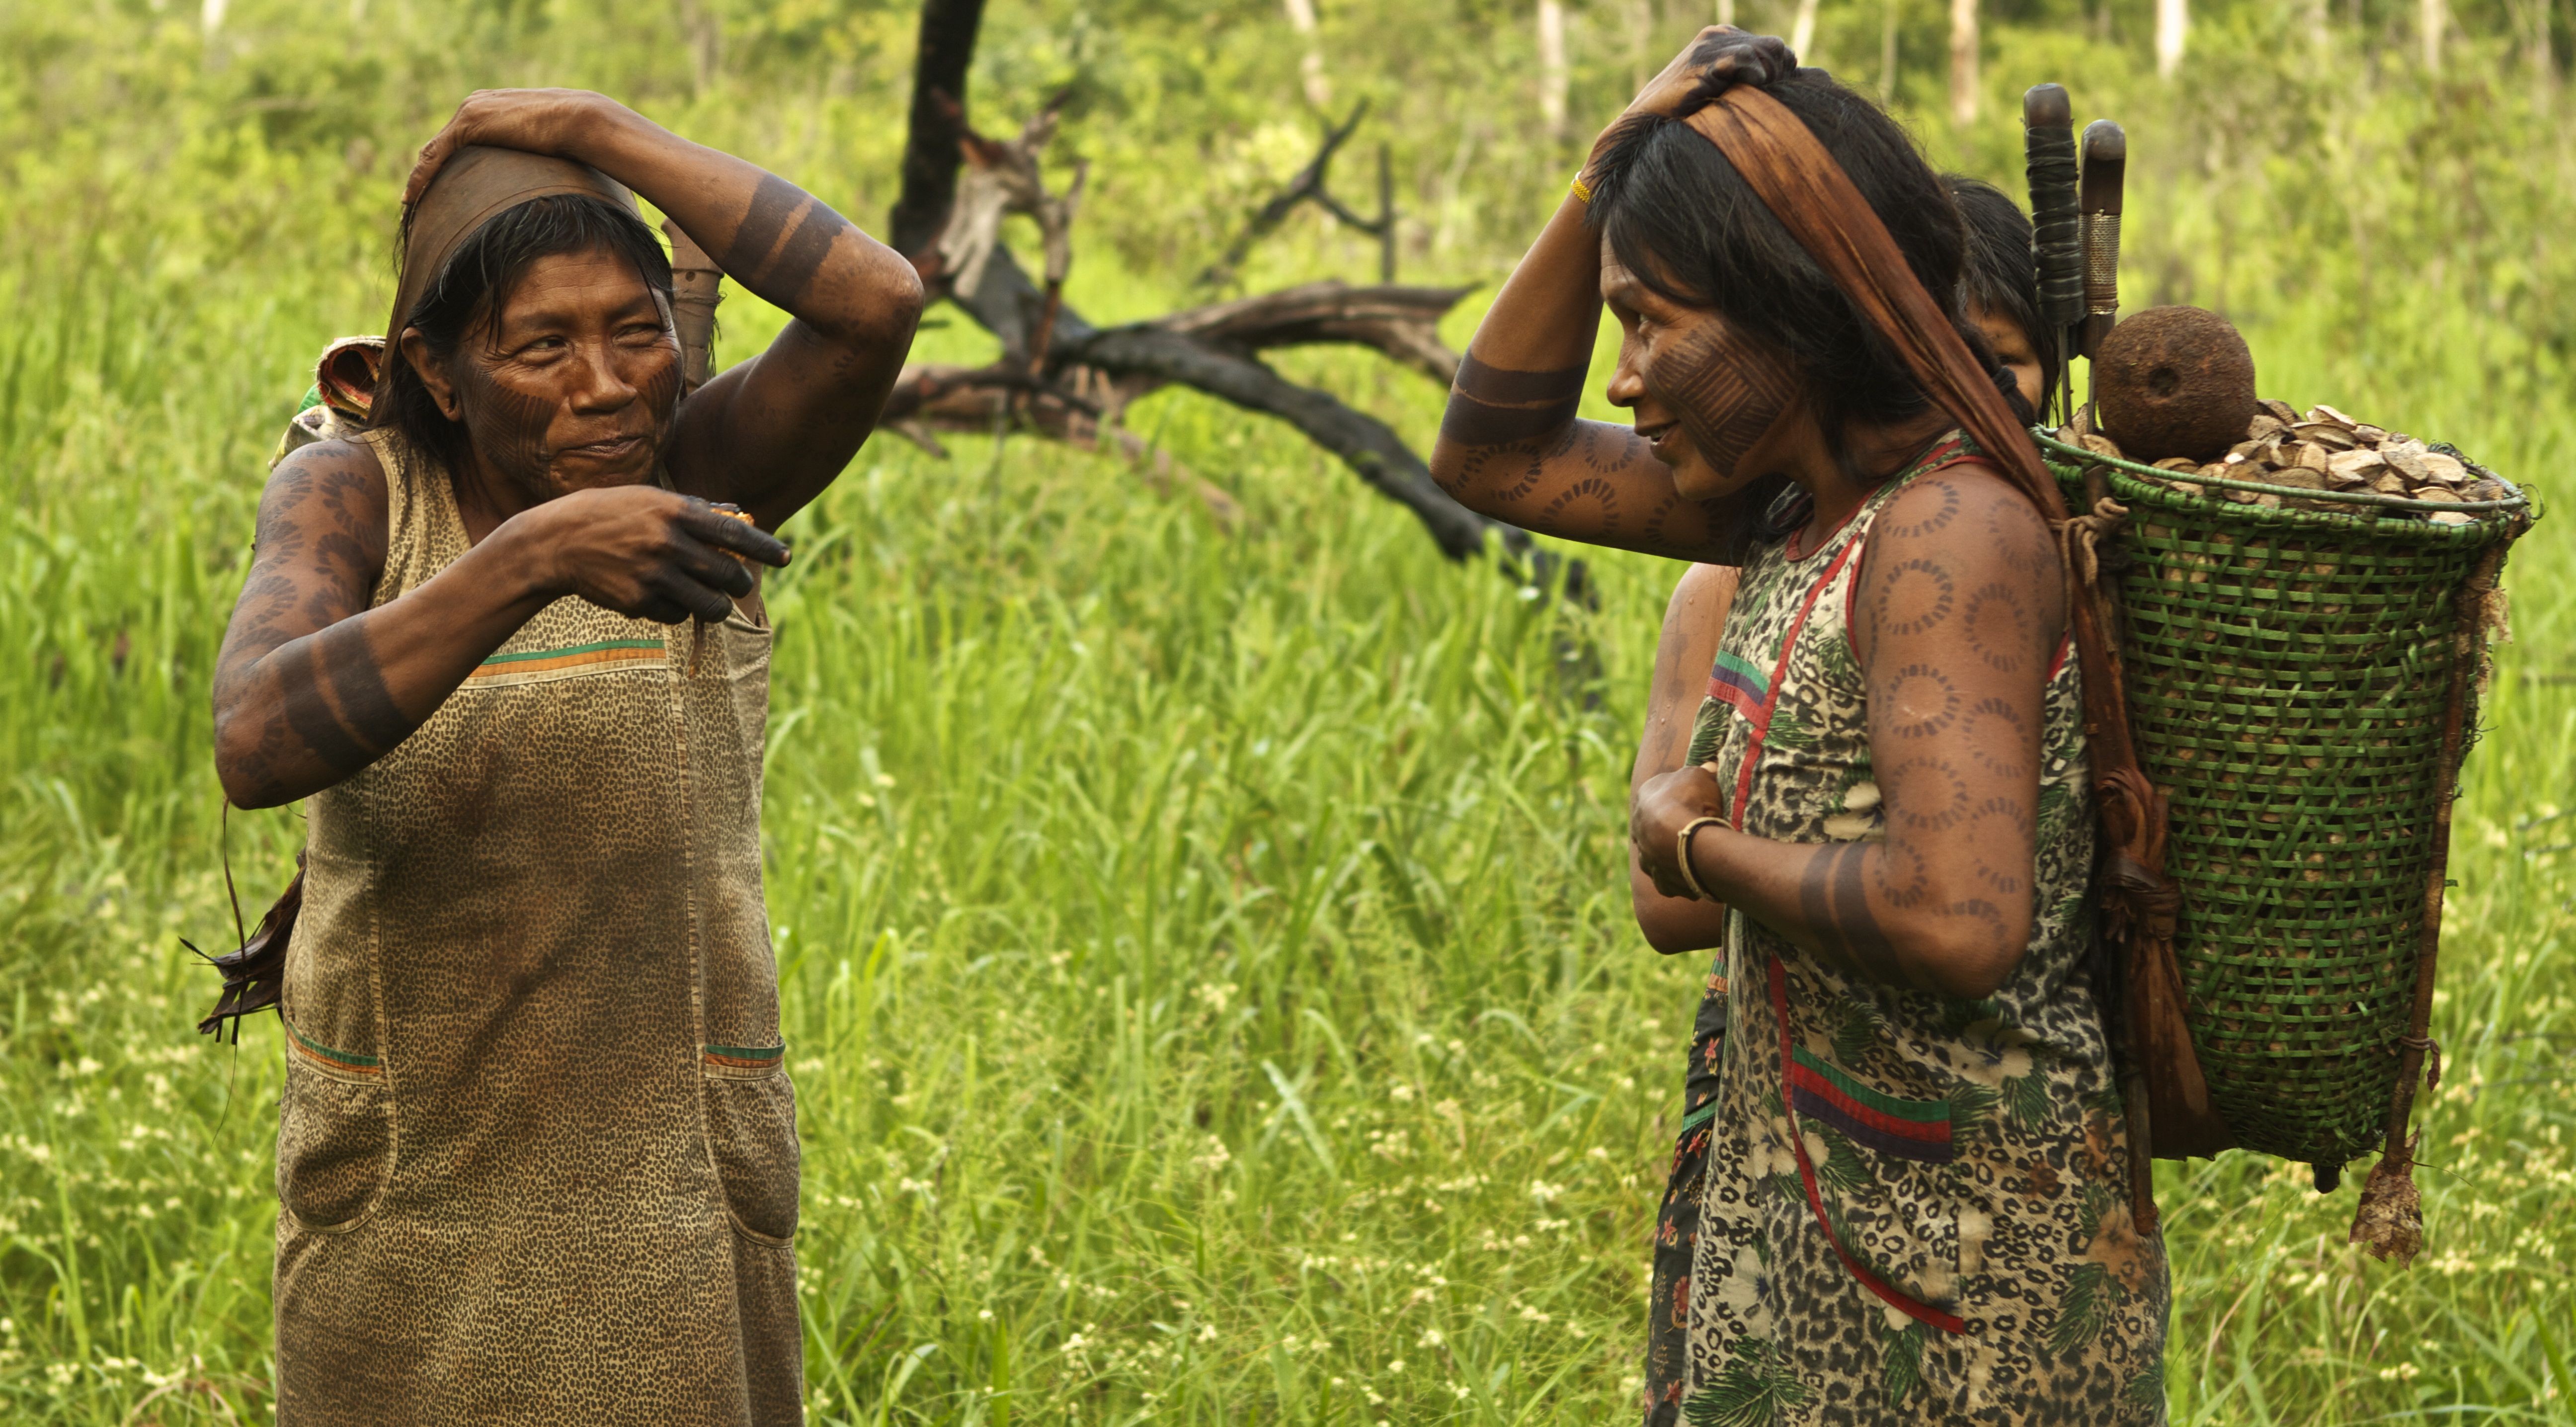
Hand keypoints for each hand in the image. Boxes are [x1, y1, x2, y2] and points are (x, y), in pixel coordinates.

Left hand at [403, 88, 637, 204]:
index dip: (442, 165)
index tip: (435, 189)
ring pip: (433, 152)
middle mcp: (474, 104)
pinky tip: (411, 199)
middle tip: (414, 203)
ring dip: (418, 180)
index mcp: (491, 107)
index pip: (456, 140)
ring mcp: (470, 111)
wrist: (579, 118)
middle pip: (439, 146)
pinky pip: (435, 155)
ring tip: (409, 206)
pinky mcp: (469, 123)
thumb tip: (549, 180)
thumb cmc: (575, 135)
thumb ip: (534, 154)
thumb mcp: (547, 146)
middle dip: (425, 174)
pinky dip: (420, 178)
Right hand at [508, 486, 790, 625]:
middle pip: (729, 576)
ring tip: (702, 595)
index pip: (734, 532)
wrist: (558, 542)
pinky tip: (658, 594)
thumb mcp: (652, 499)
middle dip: (738, 583)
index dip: (764, 547)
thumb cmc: (612, 514)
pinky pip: (677, 616)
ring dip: (713, 605)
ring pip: (710, 606)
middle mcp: (668, 544)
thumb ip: (697, 509)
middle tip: (735, 582)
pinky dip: (676, 610)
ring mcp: (654, 575)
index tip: (786, 557)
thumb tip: (739, 513)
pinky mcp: (639, 602)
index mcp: (676, 513)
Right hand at [1621, 26, 1797, 120]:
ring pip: (1763, 50)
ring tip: (1758, 96)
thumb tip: (1802, 79)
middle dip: (1778, 73)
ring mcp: (1709, 47)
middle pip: (1773, 46)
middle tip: (1768, 98)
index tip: (1774, 94)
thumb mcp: (1726, 89)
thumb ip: (1753, 78)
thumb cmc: (1690, 112)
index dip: (1782, 71)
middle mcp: (1718, 36)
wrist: (1648, 120)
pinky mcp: (1702, 62)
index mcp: (1724, 38)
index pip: (1774, 47)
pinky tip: (1748, 89)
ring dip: (1767, 77)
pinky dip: (1753, 75)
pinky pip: (1743, 58)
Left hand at [1631, 764, 1728, 899]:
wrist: (1684, 839)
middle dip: (1672, 827)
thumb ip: (1703, 771)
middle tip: (1694, 829)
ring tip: (1696, 854)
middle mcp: (1639, 827)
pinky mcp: (1659, 879)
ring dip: (1673, 855)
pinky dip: (1681, 878)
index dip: (1679, 797)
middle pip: (1656, 826)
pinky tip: (1695, 874)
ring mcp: (1646, 855)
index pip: (1659, 795)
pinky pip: (1670, 880)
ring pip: (1659, 855)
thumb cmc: (1691, 801)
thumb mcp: (1699, 775)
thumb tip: (1710, 766)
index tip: (1695, 801)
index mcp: (1644, 798)